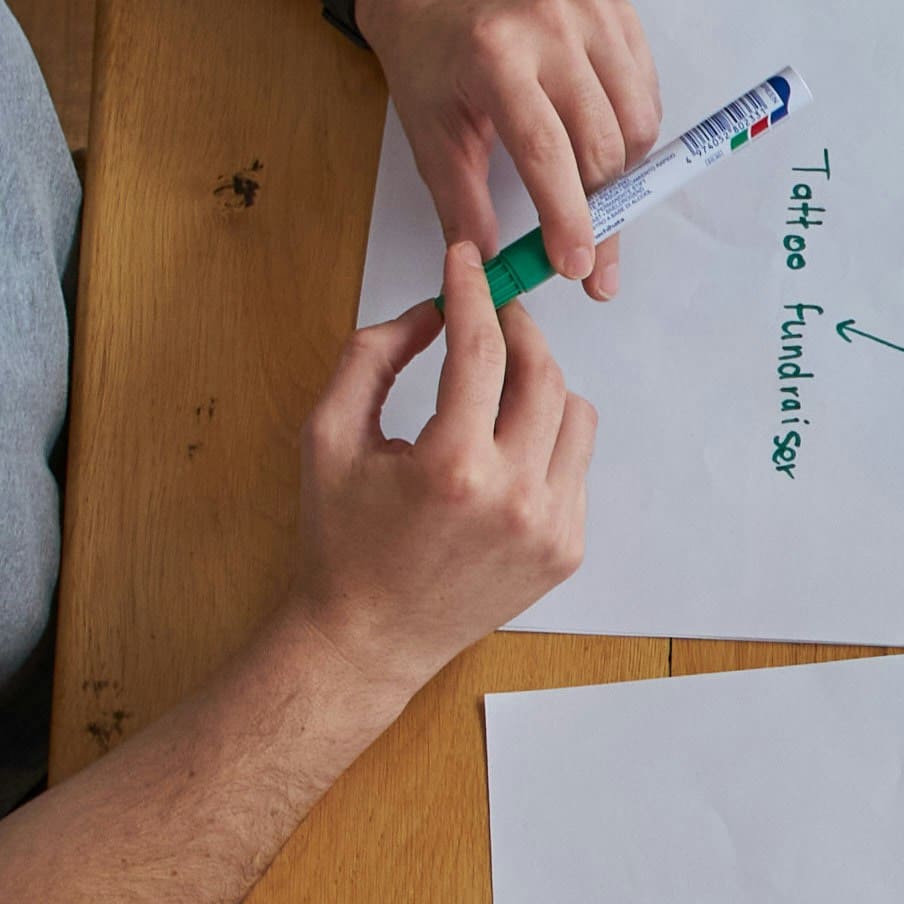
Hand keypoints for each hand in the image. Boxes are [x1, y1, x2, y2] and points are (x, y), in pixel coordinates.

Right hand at [295, 240, 595, 689]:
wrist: (368, 638)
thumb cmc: (340, 540)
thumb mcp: (328, 437)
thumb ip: (372, 356)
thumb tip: (428, 310)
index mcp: (452, 466)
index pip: (482, 349)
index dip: (473, 293)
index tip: (468, 264)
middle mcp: (513, 497)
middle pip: (544, 374)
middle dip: (517, 329)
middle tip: (490, 312)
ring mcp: (550, 527)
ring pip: (575, 414)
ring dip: (540, 382)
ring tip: (497, 383)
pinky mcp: (567, 549)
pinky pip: (576, 464)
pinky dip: (548, 438)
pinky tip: (505, 445)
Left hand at [355, 0, 661, 292]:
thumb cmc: (429, 59)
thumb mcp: (430, 135)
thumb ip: (463, 207)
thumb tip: (496, 271)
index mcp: (495, 55)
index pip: (546, 150)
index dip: (568, 216)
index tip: (578, 267)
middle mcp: (550, 27)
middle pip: (601, 142)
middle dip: (604, 213)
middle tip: (592, 260)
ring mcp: (591, 14)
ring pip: (636, 123)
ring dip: (623, 174)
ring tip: (591, 196)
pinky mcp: (616, 12)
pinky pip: (646, 93)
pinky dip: (633, 133)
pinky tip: (601, 145)